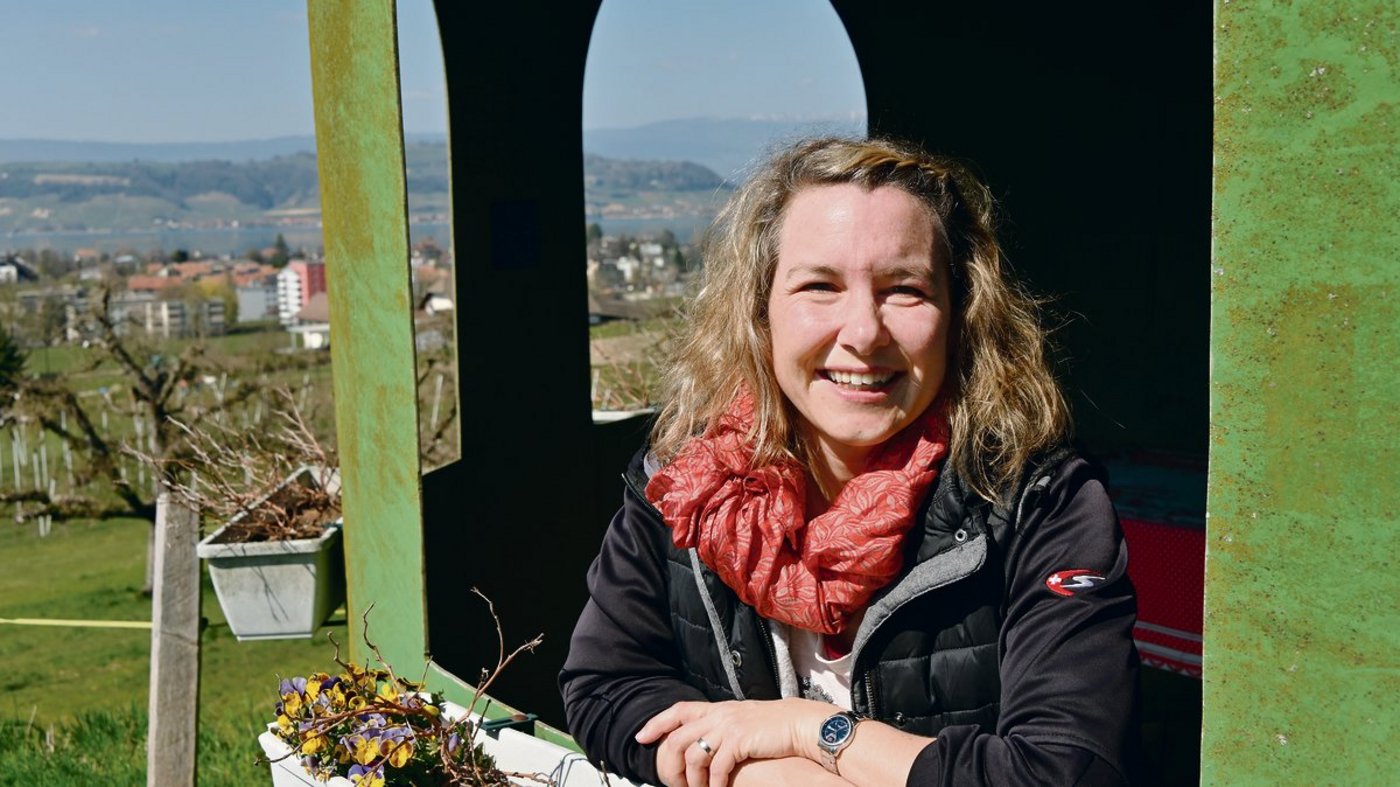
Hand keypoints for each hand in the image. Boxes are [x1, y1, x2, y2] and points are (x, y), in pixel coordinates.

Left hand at [635, 698, 832, 786]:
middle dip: (670, 764)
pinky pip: (716, 767)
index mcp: (716, 708)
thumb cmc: (773, 726)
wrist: (798, 723)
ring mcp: (727, 726)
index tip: (641, 737)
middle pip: (678, 736)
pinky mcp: (738, 740)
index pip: (678, 710)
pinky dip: (713, 784)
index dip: (657, 723)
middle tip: (673, 783)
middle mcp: (718, 714)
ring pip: (693, 755)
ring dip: (692, 779)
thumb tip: (705, 739)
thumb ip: (721, 725)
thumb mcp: (741, 719)